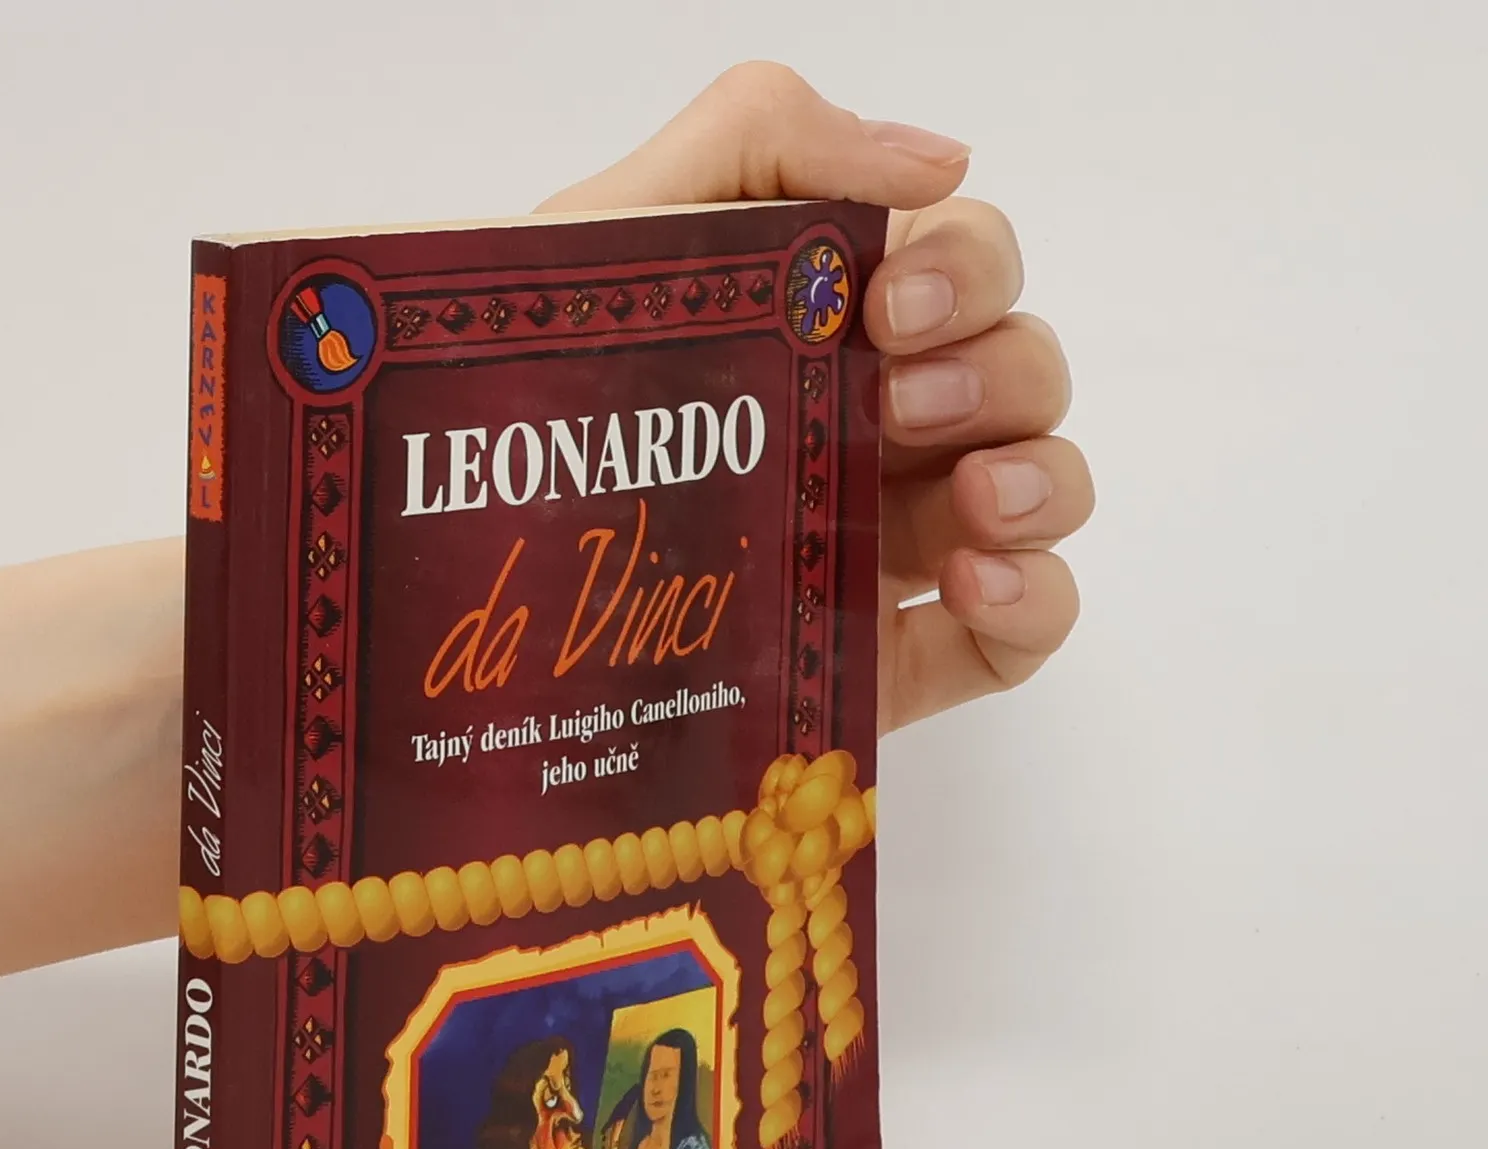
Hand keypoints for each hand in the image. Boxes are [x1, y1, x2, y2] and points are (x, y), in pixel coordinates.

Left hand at [541, 64, 1091, 733]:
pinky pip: (1022, 633)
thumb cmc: (521, 401)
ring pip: (1039, 488)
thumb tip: (942, 159)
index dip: (964, 268)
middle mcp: (866, 428)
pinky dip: (1041, 599)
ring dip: (1042, 477)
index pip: (961, 264)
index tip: (885, 309)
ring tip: (973, 505)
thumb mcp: (611, 234)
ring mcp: (883, 548)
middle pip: (1017, 368)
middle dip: (997, 369)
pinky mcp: (884, 664)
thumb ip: (757, 141)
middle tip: (902, 400)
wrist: (448, 586)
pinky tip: (984, 584)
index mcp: (817, 328)